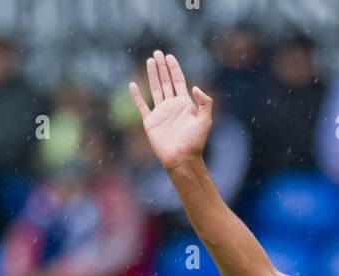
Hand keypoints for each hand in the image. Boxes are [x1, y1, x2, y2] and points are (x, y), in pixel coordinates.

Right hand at [129, 51, 212, 171]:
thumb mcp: (205, 120)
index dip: (174, 69)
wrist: (182, 159)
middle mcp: (172, 106)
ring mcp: (160, 113)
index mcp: (184, 104)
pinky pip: (142, 106)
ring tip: (150, 61)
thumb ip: (204, 102)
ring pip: (155, 89)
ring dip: (152, 75)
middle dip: (162, 67)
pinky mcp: (150, 122)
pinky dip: (136, 96)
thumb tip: (194, 87)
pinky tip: (133, 85)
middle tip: (157, 53)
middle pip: (166, 82)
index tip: (170, 57)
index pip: (178, 81)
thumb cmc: (195, 142)